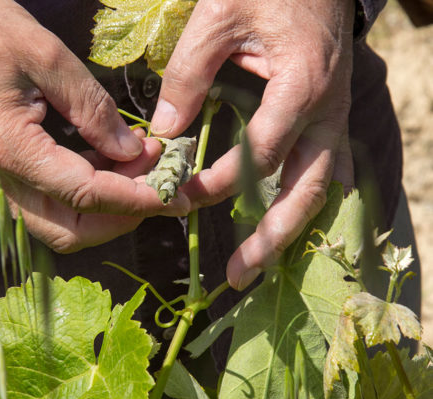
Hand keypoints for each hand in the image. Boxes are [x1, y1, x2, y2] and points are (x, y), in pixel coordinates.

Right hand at [0, 0, 186, 251]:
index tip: (172, 192)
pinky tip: (104, 163)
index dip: (133, 198)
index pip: (83, 194)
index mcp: (6, 145)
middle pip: (66, 230)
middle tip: (155, 184)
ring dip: (101, 211)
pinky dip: (80, 196)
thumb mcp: (48, 56)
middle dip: (119, 218)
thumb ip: (93, 108)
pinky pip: (42, 204)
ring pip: (54, 225)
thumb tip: (132, 151)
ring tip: (136, 169)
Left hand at [151, 0, 355, 289]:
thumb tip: (163, 133)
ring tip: (253, 268)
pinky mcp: (329, 122)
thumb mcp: (219, 17)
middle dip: (271, 238)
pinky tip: (280, 231)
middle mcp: (326, 113)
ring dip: (287, 233)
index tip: (182, 195)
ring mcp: (333, 121)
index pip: (262, 154)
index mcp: (301, 88)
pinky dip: (302, 206)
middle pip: (305, 191)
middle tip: (237, 275)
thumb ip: (188, 75)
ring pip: (318, 191)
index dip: (222, 182)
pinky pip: (323, 174)